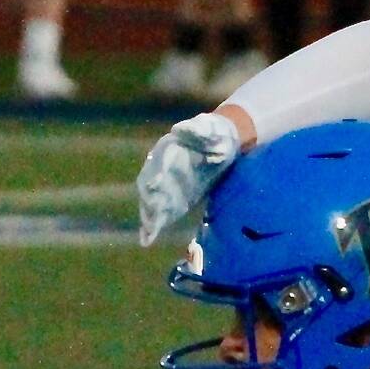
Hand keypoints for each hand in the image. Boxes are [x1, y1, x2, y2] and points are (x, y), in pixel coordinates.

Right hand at [137, 111, 242, 245]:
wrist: (223, 145)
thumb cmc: (215, 135)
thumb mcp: (210, 129)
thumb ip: (197, 129)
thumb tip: (179, 128)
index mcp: (167, 150)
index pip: (157, 164)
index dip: (156, 174)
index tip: (156, 184)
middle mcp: (161, 168)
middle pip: (149, 187)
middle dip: (149, 201)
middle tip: (151, 217)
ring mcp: (166, 185)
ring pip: (152, 202)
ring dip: (149, 217)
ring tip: (147, 234)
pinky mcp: (174, 198)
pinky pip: (161, 212)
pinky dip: (152, 225)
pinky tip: (146, 240)